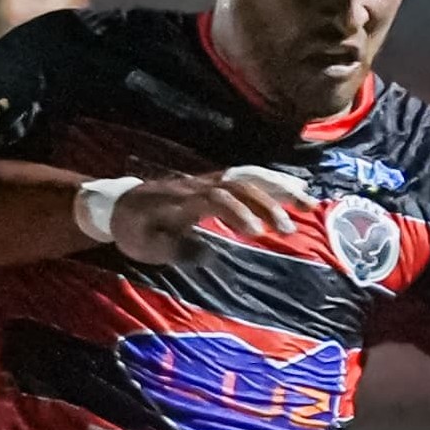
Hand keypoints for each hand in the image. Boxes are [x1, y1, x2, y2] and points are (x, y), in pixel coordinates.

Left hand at [106, 163, 306, 264]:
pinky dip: (274, 181)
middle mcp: (200, 184)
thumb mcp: (146, 246)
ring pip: (248, 176)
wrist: (120, 205)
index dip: (239, 212)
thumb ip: (174, 249)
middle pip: (240, 184)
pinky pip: (247, 176)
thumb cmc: (134, 231)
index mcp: (183, 200)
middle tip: (291, 228)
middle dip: (269, 203)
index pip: (218, 199)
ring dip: (280, 188)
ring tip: (309, 202)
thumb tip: (206, 253)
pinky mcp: (215, 182)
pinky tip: (297, 189)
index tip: (257, 234)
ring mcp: (209, 180)